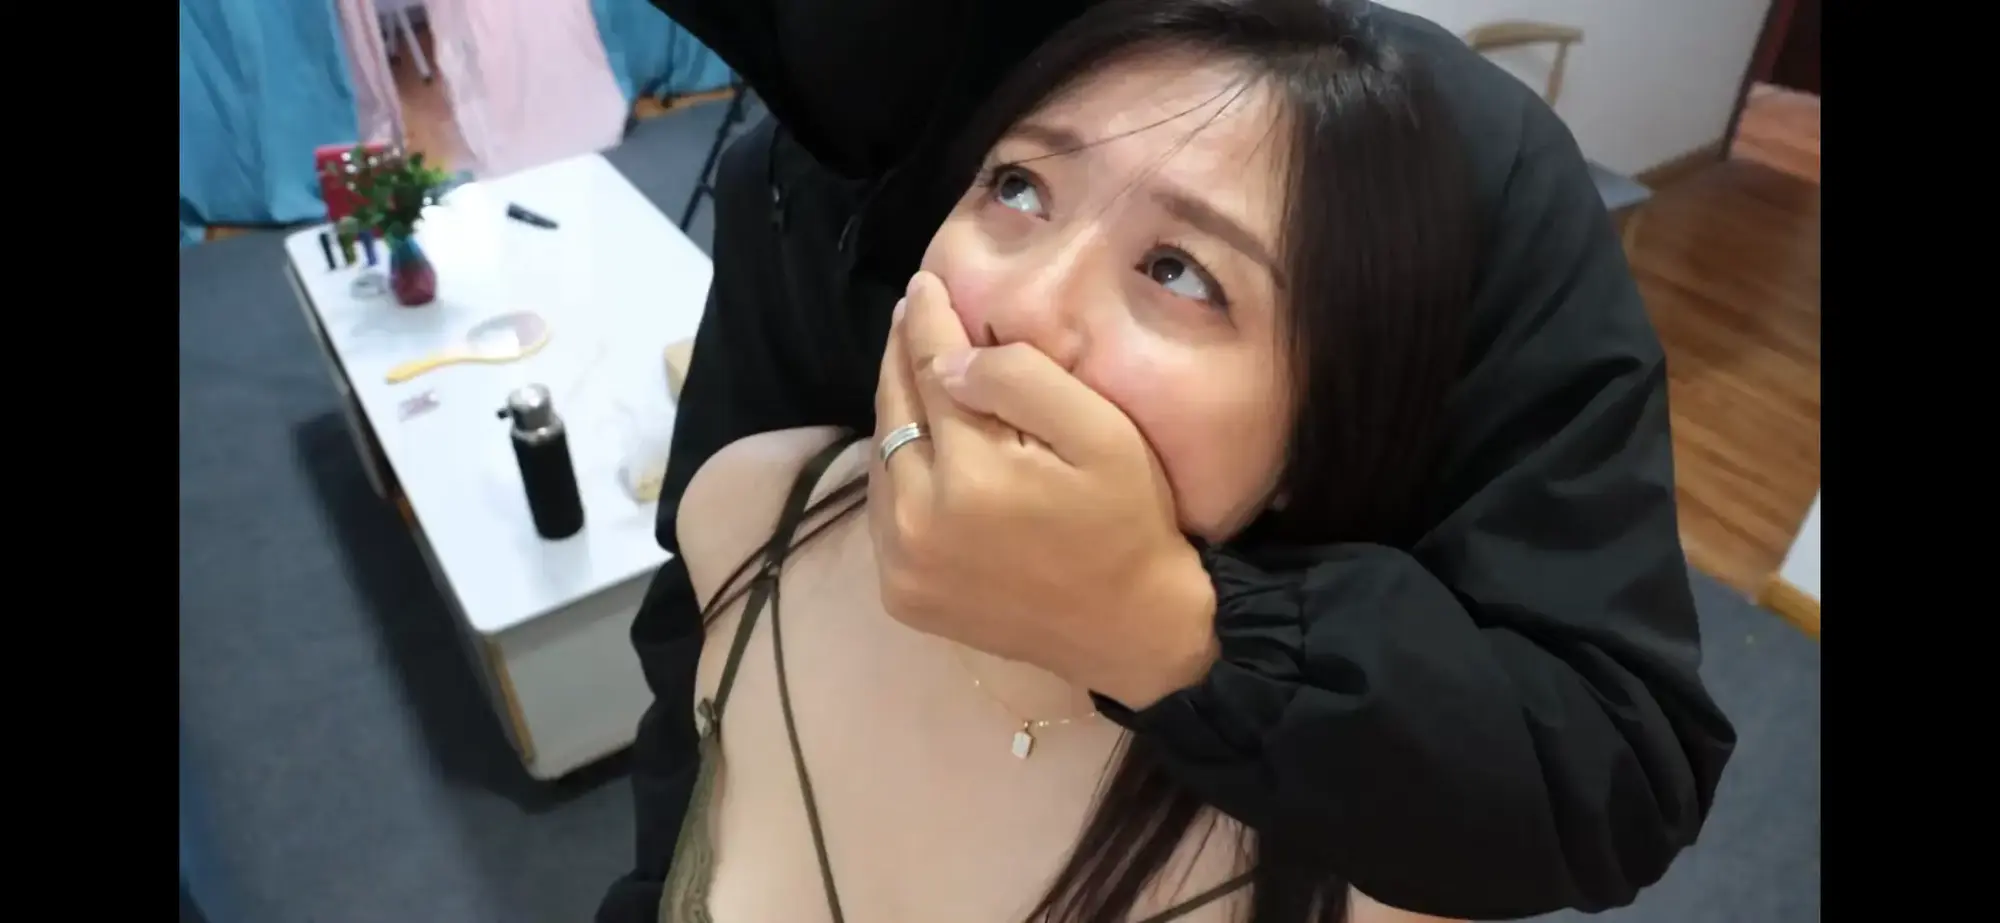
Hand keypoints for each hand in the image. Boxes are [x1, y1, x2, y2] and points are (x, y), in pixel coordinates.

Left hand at [868, 271, 1219, 708]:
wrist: (1133, 632)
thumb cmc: (1129, 523)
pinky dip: (895, 470)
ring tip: (914, 369)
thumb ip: (1021, 382)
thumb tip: (945, 358)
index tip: (924, 283)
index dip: (927, 322)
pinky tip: (919, 444)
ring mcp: (903, 564)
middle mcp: (918, 521)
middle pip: (894, 413)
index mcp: (970, 475)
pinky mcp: (901, 594)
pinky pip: (883, 511)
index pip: (932, 372)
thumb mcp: (1101, 435)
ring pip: (881, 460)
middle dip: (903, 357)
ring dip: (896, 411)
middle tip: (911, 312)